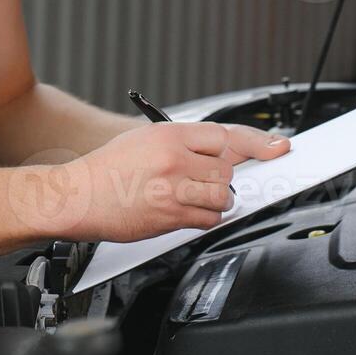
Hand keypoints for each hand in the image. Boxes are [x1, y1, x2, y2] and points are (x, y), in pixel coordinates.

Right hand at [55, 122, 289, 242]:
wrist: (76, 195)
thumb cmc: (105, 169)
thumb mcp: (144, 140)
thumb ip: (182, 143)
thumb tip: (220, 152)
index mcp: (168, 134)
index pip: (226, 136)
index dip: (256, 143)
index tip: (279, 148)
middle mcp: (173, 159)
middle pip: (227, 169)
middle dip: (220, 178)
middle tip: (200, 181)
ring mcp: (172, 189)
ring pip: (223, 196)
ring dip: (215, 201)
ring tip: (188, 197)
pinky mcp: (169, 216)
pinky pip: (208, 220)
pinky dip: (204, 219)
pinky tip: (184, 212)